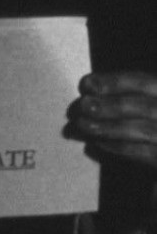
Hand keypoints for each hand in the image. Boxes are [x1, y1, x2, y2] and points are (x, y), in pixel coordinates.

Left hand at [71, 72, 156, 233]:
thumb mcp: (141, 111)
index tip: (86, 82)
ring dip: (110, 126)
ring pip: (144, 129)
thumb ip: (123, 101)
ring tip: (83, 125)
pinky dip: (119, 147)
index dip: (115, 80)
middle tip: (83, 104)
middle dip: (111, 104)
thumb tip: (89, 96)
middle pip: (146, 105)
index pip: (144, 81)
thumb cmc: (149, 135)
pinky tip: (97, 144)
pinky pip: (145, 153)